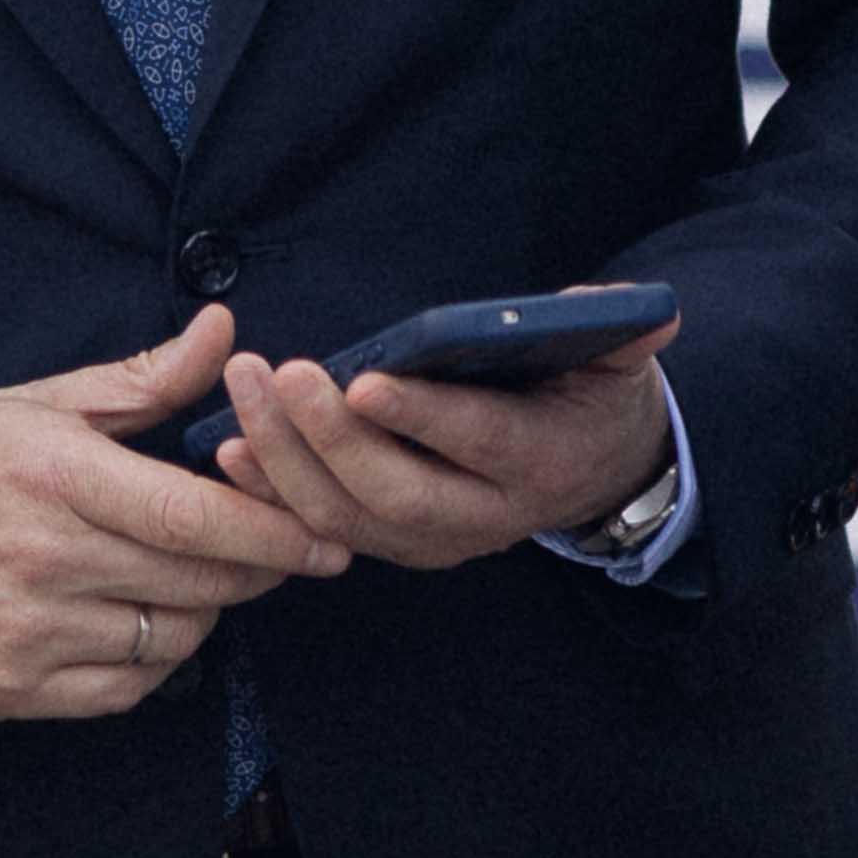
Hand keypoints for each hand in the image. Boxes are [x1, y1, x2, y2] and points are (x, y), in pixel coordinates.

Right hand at [0, 310, 348, 721]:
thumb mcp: (38, 404)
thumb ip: (143, 379)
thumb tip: (224, 332)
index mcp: (57, 476)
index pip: (195, 519)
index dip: (275, 533)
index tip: (326, 537)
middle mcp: (44, 560)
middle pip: (198, 584)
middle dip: (254, 571)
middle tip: (274, 552)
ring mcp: (26, 634)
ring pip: (172, 640)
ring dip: (200, 613)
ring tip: (188, 578)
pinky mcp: (11, 690)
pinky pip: (125, 690)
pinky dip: (153, 660)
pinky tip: (141, 622)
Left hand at [212, 320, 675, 572]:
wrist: (596, 474)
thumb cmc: (592, 398)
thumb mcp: (618, 361)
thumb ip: (615, 331)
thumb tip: (626, 311)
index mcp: (543, 460)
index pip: (478, 442)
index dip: (421, 417)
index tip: (361, 383)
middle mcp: (488, 516)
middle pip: (398, 492)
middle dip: (331, 438)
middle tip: (281, 374)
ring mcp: (439, 540)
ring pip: (352, 518)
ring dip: (287, 461)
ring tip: (246, 393)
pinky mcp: (400, 546)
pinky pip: (329, 530)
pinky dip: (276, 494)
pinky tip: (231, 450)